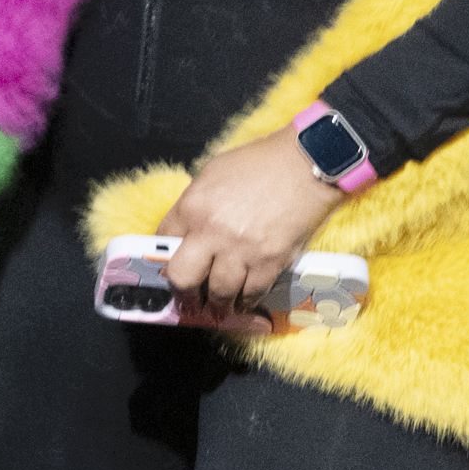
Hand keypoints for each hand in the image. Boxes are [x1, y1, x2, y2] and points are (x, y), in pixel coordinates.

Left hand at [155, 132, 337, 321]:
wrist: (304, 164)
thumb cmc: (259, 163)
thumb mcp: (212, 174)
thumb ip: (196, 204)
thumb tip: (188, 228)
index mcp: (193, 207)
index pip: (164, 242)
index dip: (165, 256)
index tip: (172, 264)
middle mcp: (211, 233)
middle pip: (182, 278)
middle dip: (184, 292)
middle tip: (190, 297)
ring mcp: (241, 250)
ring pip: (218, 293)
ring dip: (218, 303)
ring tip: (219, 306)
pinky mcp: (270, 262)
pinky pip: (252, 293)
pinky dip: (247, 301)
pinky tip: (244, 301)